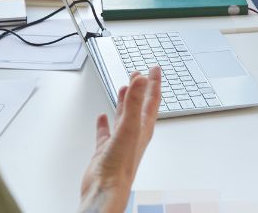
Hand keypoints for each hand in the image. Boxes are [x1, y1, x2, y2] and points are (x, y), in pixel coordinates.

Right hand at [78, 66, 161, 212]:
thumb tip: (141, 79)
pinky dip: (104, 123)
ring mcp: (120, 142)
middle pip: (140, 106)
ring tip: (124, 88)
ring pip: (124, 117)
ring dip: (125, 102)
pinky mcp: (106, 150)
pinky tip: (102, 117)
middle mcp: (134, 133)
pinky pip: (106, 133)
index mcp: (143, 127)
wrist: (105, 190)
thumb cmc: (120, 165)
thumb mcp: (129, 127)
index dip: (154, 82)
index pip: (152, 99)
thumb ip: (135, 102)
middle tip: (139, 74)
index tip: (154, 68)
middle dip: (140, 89)